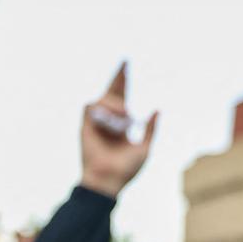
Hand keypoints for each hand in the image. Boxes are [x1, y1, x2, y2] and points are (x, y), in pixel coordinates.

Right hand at [80, 62, 157, 197]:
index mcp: (120, 127)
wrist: (108, 180)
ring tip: (126, 117)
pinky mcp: (85, 126)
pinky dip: (104, 108)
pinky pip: (91, 106)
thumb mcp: (144, 148)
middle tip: (126, 61)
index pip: (122, 99)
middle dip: (118, 77)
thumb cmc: (126, 169)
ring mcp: (95, 124)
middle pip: (111, 93)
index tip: (127, 66)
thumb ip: (149, 129)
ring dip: (116, 104)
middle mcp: (107, 122)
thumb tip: (156, 110)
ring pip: (103, 99)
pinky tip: (114, 117)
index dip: (124, 83)